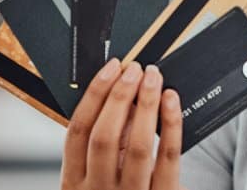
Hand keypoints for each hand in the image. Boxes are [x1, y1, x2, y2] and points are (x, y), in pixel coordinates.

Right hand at [61, 59, 185, 189]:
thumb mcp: (100, 179)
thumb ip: (107, 147)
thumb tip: (122, 97)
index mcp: (74, 185)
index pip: (76, 133)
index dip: (93, 96)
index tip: (111, 69)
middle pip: (103, 136)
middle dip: (119, 96)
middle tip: (134, 69)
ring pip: (136, 145)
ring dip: (146, 104)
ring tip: (154, 77)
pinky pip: (167, 157)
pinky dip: (170, 124)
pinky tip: (172, 101)